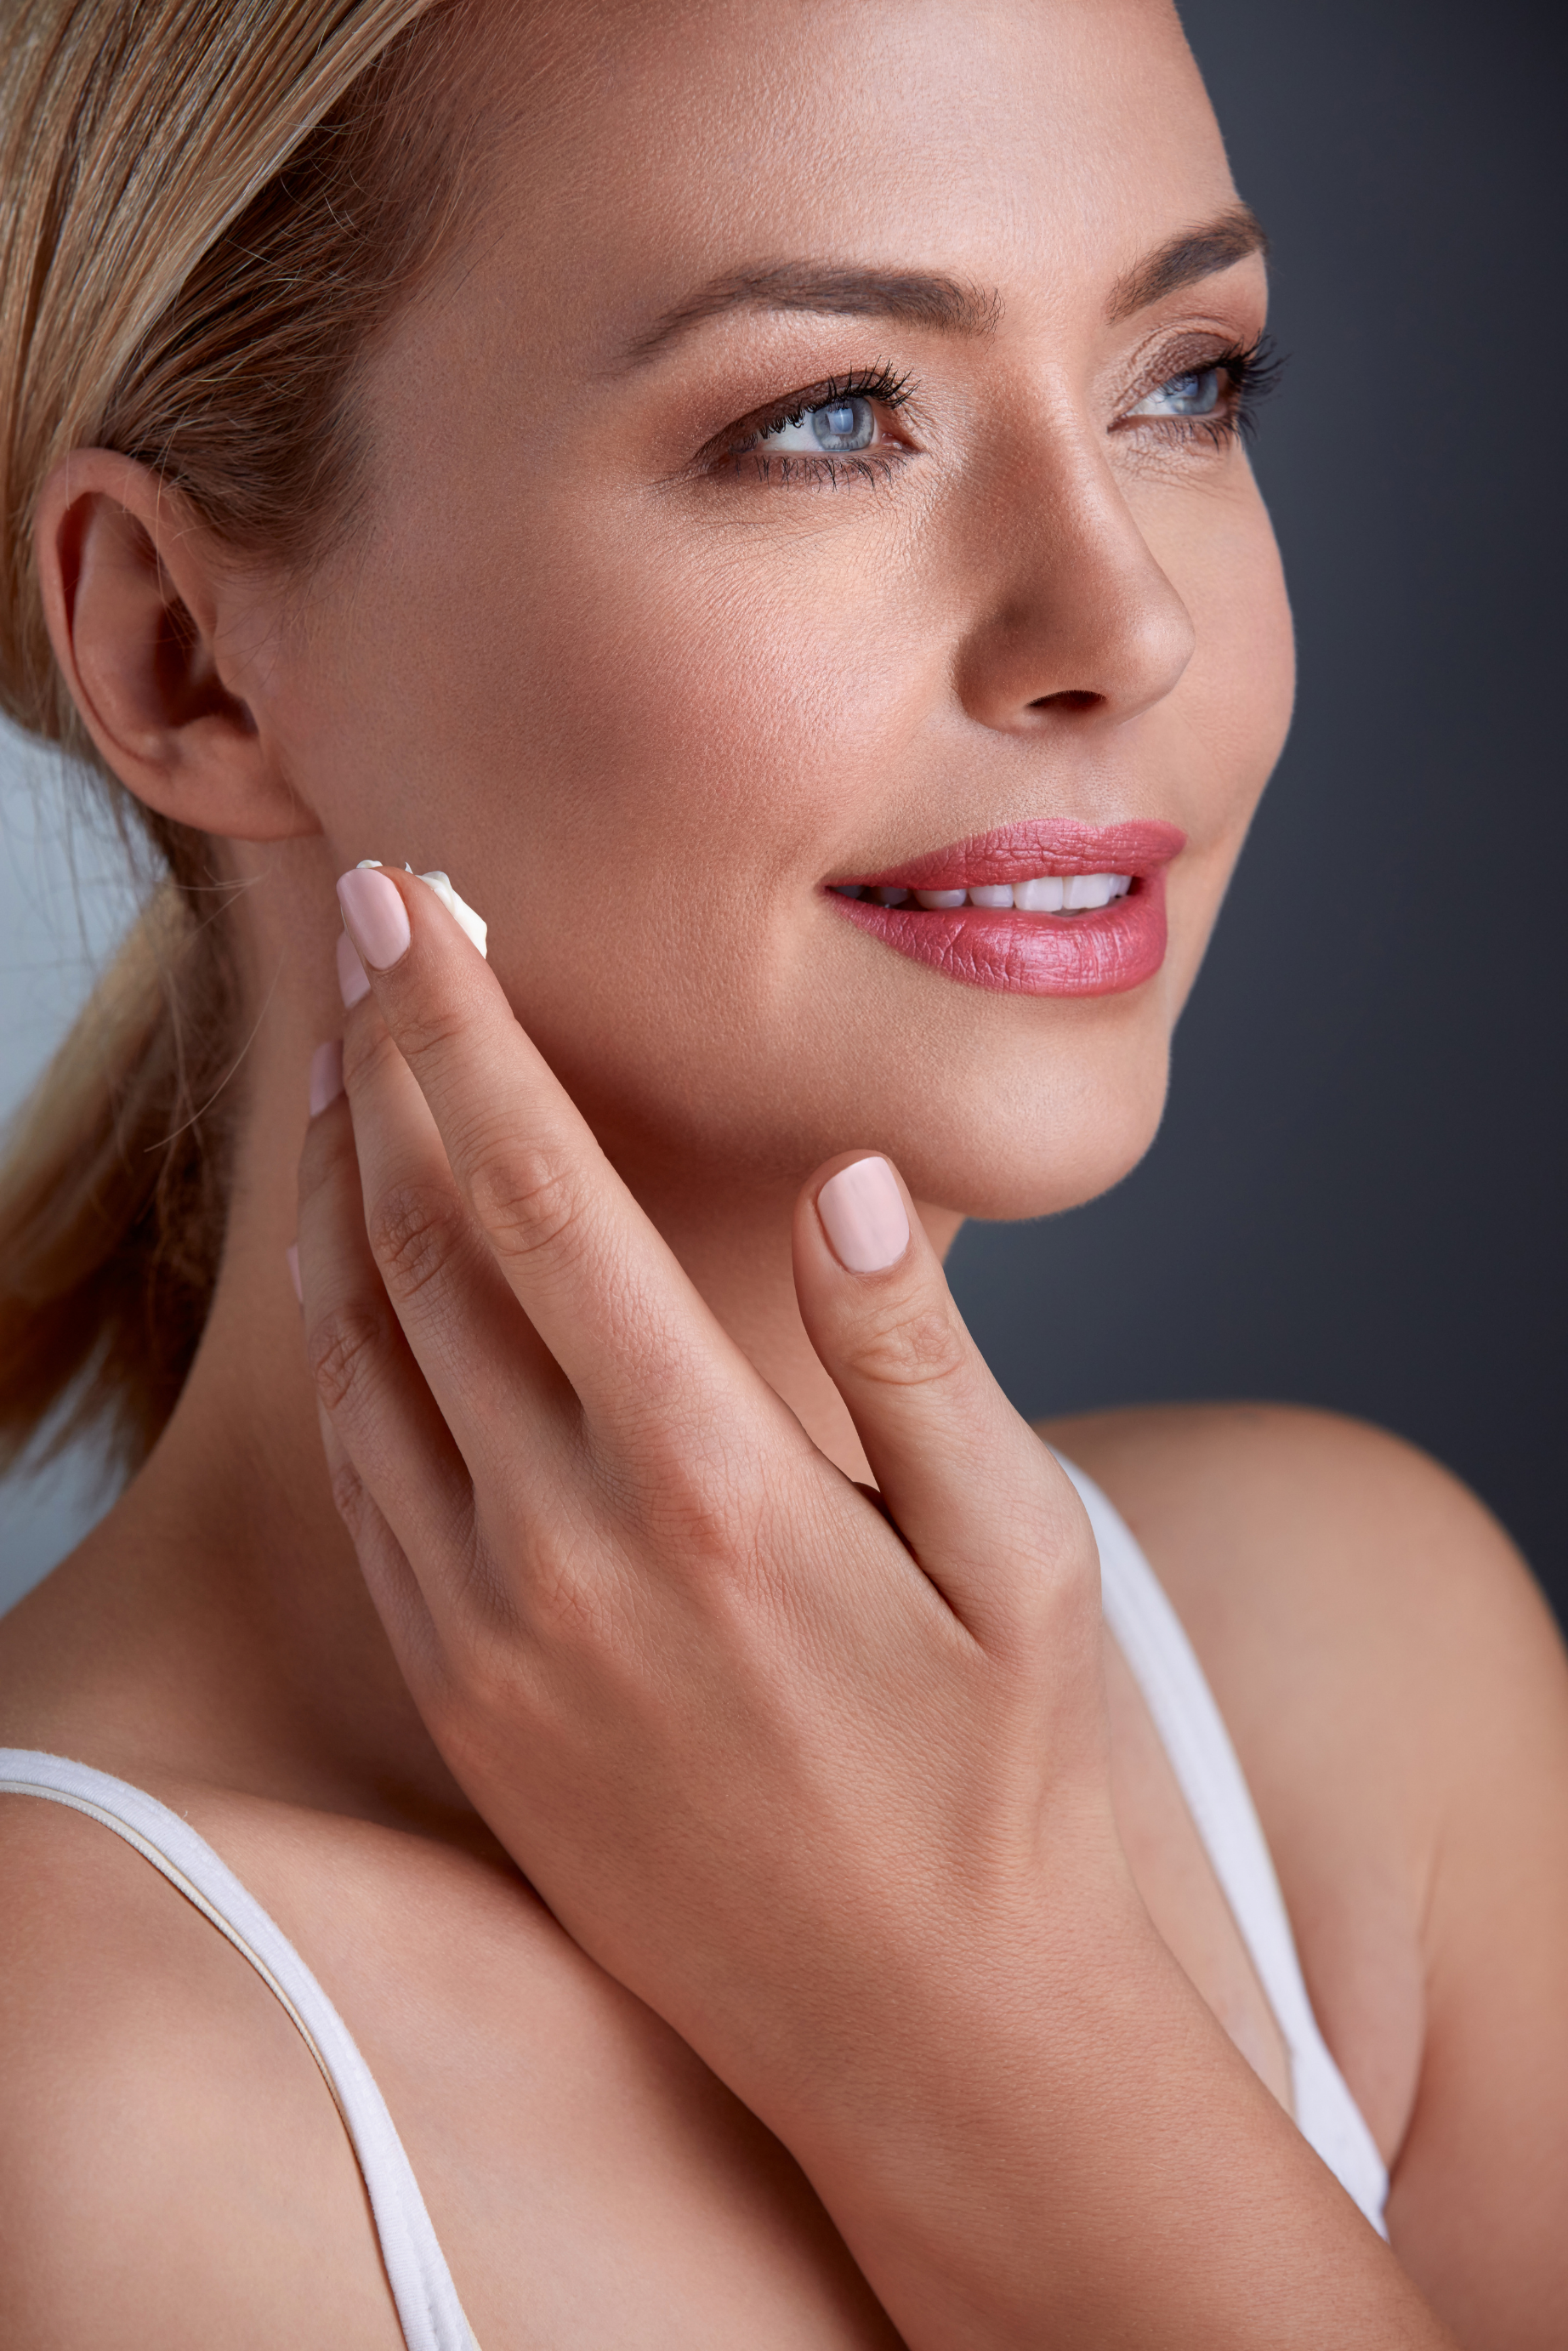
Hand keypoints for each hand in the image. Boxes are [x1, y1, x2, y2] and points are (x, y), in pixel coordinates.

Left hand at [298, 864, 1114, 2114]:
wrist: (918, 2033)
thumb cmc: (1000, 1782)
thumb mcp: (1020, 1558)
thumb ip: (917, 1359)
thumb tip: (843, 1181)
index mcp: (710, 1482)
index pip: (537, 1191)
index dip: (459, 1027)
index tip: (411, 899)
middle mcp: (565, 1547)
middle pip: (424, 1243)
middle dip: (383, 1064)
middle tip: (365, 935)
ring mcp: (490, 1633)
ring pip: (364, 1353)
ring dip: (342, 1194)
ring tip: (349, 1073)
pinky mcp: (460, 1701)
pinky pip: (360, 1480)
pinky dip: (345, 1347)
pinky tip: (362, 1278)